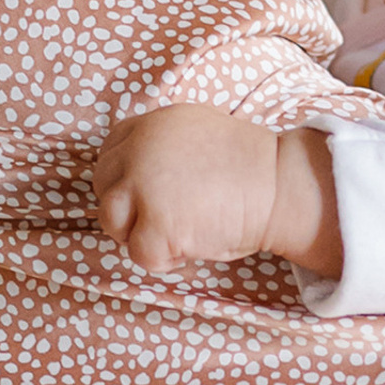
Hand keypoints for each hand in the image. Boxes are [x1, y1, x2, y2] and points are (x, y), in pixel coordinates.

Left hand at [95, 106, 282, 272]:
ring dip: (138, 233)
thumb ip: (161, 146)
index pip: (111, 151)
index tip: (145, 194)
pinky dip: (164, 259)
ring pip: (111, 220)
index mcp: (152, 125)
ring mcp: (144, 187)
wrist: (280, 186)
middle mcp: (140, 150)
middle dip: (128, 208)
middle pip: (104, 186)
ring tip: (177, 232)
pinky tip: (192, 247)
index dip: (124, 178)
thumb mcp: (196, 133)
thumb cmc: (250, 168)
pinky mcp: (155, 224)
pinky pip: (139, 253)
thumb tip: (134, 174)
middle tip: (165, 218)